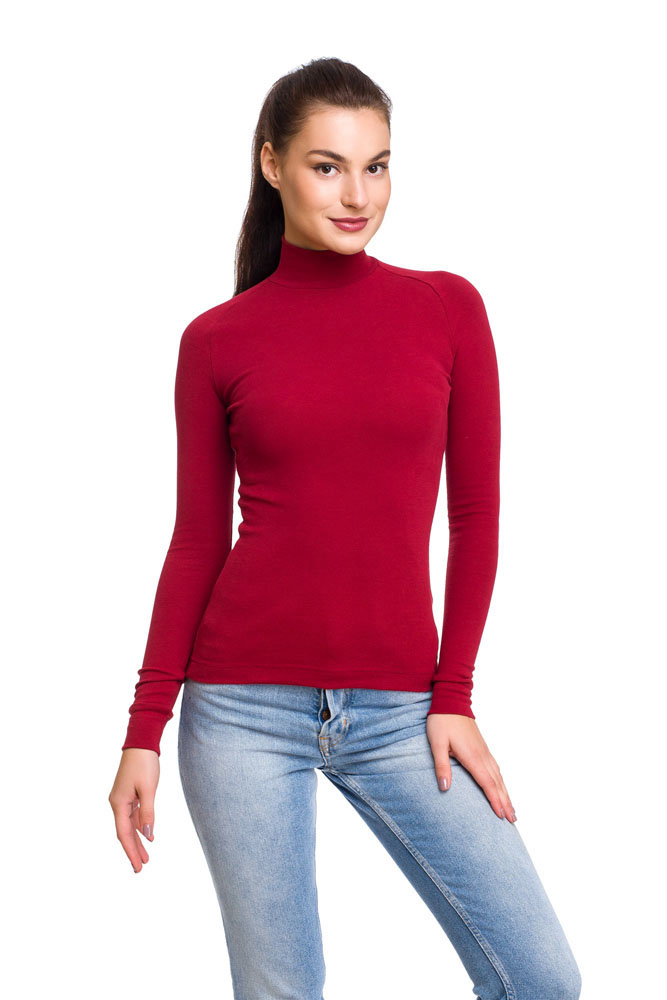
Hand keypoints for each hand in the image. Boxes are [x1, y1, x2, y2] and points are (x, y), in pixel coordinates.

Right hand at [109, 747, 159, 872]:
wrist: (141, 743)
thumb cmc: (144, 764)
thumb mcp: (149, 789)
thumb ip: (148, 812)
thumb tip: (148, 834)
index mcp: (118, 803)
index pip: (124, 834)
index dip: (131, 851)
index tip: (138, 867)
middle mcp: (117, 803)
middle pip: (125, 832)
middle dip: (133, 850)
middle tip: (141, 868)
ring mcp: (123, 798)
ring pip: (130, 824)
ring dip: (137, 840)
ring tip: (145, 856)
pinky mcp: (129, 793)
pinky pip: (133, 815)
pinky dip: (140, 826)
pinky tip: (147, 834)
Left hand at [426, 714, 516, 821]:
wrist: (450, 700)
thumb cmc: (441, 721)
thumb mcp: (437, 743)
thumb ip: (441, 765)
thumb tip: (445, 788)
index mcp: (472, 756)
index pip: (487, 783)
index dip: (495, 800)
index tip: (502, 816)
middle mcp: (482, 755)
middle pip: (497, 783)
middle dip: (505, 801)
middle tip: (513, 820)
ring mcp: (484, 750)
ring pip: (499, 776)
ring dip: (506, 793)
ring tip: (511, 809)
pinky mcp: (482, 747)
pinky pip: (495, 768)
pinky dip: (501, 781)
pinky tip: (501, 786)